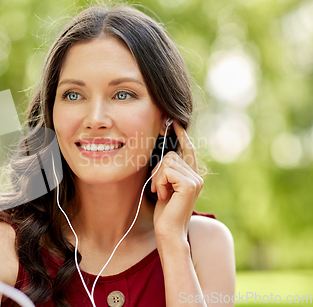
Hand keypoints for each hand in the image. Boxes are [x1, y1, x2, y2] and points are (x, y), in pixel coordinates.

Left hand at [151, 120, 202, 241]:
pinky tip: (163, 195)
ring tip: (162, 193)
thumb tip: (163, 153)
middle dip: (157, 170)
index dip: (181, 135)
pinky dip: (159, 182)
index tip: (174, 123)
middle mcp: (197, 176)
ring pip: (167, 162)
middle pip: (170, 155)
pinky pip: (166, 171)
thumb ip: (167, 171)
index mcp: (192, 176)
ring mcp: (195, 180)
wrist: (168, 232)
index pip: (188, 150)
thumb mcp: (165, 187)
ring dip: (157, 178)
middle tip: (158, 189)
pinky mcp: (190, 184)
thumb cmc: (164, 212)